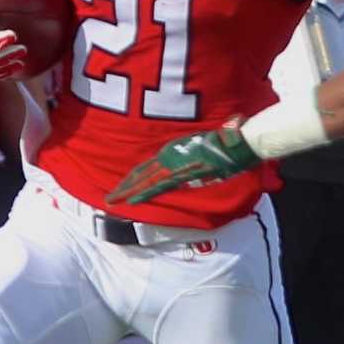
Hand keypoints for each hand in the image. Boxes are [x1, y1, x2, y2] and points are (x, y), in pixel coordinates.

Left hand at [108, 124, 260, 205]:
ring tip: (112, 201)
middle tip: (109, 198)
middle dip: (124, 187)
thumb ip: (196, 157)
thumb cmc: (225, 143)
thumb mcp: (205, 149)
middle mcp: (169, 157)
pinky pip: (157, 185)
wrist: (235, 143)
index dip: (134, 178)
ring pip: (144, 180)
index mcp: (173, 153)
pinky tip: (130, 200)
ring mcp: (173, 164)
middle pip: (141, 174)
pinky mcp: (180, 172)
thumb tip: (198, 166)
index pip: (148, 169)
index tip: (123, 187)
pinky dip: (142, 193)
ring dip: (127, 192)